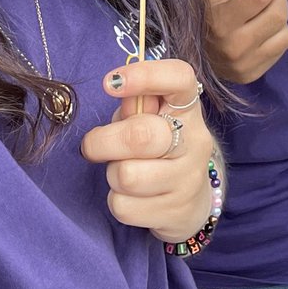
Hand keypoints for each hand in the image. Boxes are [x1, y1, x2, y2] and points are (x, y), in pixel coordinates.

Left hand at [81, 59, 213, 242]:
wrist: (190, 199)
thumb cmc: (159, 145)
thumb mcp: (150, 117)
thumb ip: (135, 104)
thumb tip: (117, 89)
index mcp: (188, 108)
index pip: (179, 78)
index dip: (144, 75)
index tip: (110, 81)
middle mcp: (195, 141)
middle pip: (141, 135)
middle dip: (103, 141)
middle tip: (92, 145)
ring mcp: (189, 180)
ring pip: (128, 176)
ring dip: (112, 173)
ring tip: (121, 170)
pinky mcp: (177, 214)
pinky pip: (124, 207)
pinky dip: (117, 201)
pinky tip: (130, 196)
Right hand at [202, 0, 287, 83]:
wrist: (188, 53)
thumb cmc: (202, 13)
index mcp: (220, 21)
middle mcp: (234, 46)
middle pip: (278, 14)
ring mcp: (245, 64)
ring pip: (285, 32)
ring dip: (280, 15)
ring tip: (263, 12)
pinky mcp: (252, 75)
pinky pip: (282, 47)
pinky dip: (278, 33)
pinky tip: (261, 30)